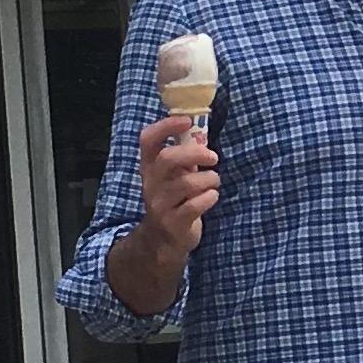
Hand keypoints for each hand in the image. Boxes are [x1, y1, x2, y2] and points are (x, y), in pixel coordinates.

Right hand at [137, 110, 221, 263]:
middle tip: (213, 157)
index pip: (147, 140)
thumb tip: (201, 133)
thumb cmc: (174, 201)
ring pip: (185, 184)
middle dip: (195, 154)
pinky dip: (209, 198)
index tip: (186, 121)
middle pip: (167, 159)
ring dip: (208, 179)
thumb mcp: (174, 176)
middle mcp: (151, 183)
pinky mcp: (172, 223)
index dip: (165, 126)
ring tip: (214, 181)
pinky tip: (212, 197)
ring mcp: (160, 204)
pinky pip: (193, 206)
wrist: (162, 241)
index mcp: (149, 167)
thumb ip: (184, 157)